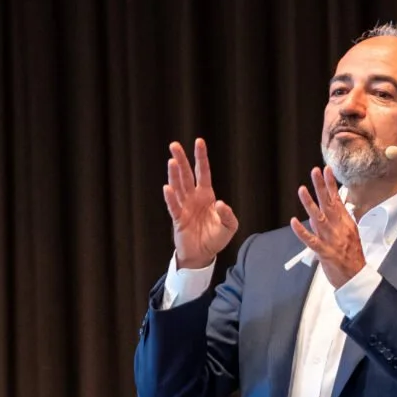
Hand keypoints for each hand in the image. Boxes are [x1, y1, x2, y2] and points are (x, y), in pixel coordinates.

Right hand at [164, 139, 239, 269]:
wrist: (203, 255)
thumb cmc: (216, 238)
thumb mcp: (229, 227)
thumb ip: (228, 215)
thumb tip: (221, 204)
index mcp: (206, 196)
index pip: (203, 173)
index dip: (201, 158)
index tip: (199, 142)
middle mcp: (193, 198)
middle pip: (186, 175)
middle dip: (181, 160)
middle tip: (174, 145)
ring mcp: (184, 207)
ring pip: (178, 187)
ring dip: (174, 175)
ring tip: (171, 161)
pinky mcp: (178, 220)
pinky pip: (173, 207)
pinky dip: (171, 198)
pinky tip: (167, 188)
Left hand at [291, 168, 366, 290]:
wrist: (356, 277)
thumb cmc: (353, 256)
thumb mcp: (351, 234)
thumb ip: (341, 220)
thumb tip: (334, 208)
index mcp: (345, 223)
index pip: (337, 200)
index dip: (331, 184)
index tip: (326, 170)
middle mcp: (338, 228)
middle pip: (328, 204)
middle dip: (321, 187)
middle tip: (314, 172)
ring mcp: (331, 240)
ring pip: (319, 218)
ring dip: (310, 204)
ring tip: (302, 190)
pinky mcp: (324, 252)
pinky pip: (311, 240)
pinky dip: (302, 232)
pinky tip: (294, 222)